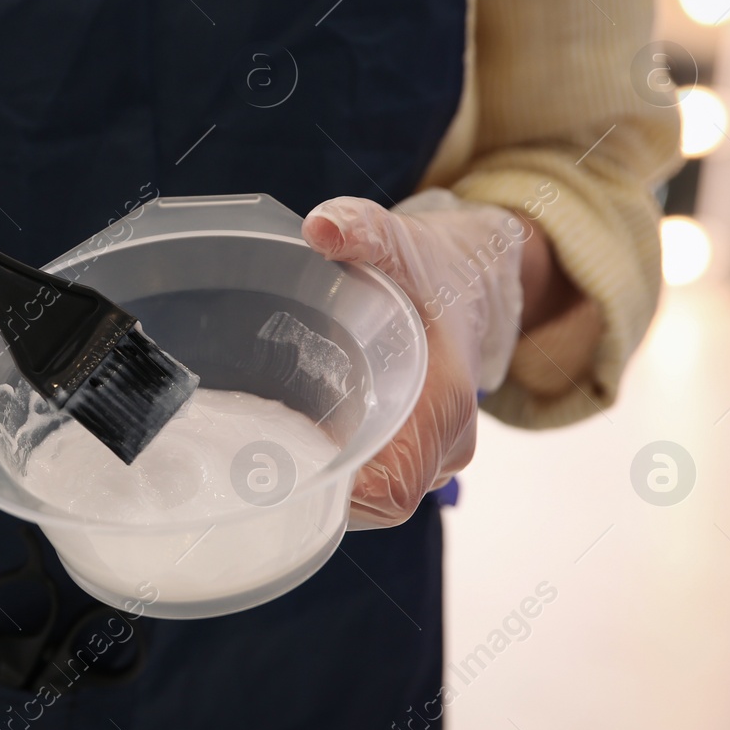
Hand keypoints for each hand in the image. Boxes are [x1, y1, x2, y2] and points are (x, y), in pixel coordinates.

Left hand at [303, 190, 526, 527]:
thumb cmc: (432, 266)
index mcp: (447, 403)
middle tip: (257, 457)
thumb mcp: (397, 239)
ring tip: (270, 446)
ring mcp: (436, 451)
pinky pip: (380, 479)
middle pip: (381, 500)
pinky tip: (297, 440)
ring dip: (332, 480)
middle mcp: (447, 440)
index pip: (396, 488)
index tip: (290, 468)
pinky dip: (343, 468)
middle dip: (323, 488)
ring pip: (379, 494)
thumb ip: (361, 229)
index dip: (346, 494)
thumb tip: (321, 228)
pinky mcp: (420, 449)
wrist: (472, 277)